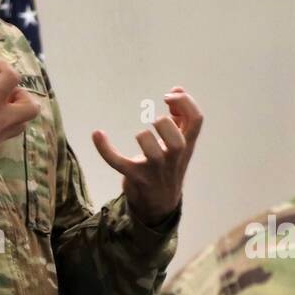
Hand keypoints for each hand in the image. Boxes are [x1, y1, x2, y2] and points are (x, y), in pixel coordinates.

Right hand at [0, 49, 40, 179]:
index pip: (12, 78)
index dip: (2, 67)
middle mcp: (2, 121)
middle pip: (31, 105)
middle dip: (21, 92)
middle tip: (1, 89)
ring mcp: (0, 136)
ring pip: (24, 121)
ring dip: (16, 107)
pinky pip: (12, 131)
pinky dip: (7, 121)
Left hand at [93, 87, 202, 225]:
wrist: (160, 204)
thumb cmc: (168, 166)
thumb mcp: (180, 142)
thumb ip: (180, 117)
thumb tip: (177, 90)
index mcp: (187, 145)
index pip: (197, 120)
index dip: (185, 103)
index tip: (169, 97)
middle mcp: (174, 158)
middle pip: (177, 141)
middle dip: (164, 124)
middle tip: (155, 121)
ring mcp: (155, 170)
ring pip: (154, 153)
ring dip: (144, 137)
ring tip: (141, 135)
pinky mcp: (135, 177)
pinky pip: (118, 162)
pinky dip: (105, 149)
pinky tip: (97, 134)